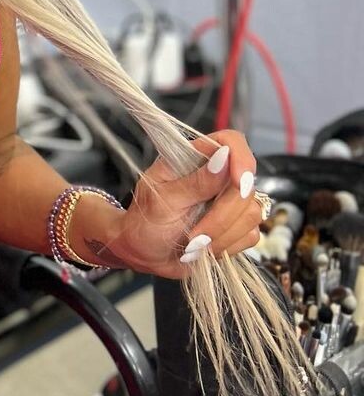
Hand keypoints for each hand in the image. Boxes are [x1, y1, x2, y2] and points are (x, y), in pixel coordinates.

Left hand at [103, 129, 261, 279]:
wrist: (144, 254)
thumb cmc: (145, 223)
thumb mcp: (162, 202)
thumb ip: (194, 182)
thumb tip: (225, 157)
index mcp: (194, 159)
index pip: (230, 141)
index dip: (241, 158)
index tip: (240, 183)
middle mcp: (217, 176)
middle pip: (246, 185)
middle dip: (222, 216)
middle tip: (194, 236)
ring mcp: (229, 201)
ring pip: (251, 212)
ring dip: (222, 235)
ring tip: (193, 244)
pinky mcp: (237, 225)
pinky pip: (251, 234)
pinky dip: (228, 246)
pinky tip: (205, 249)